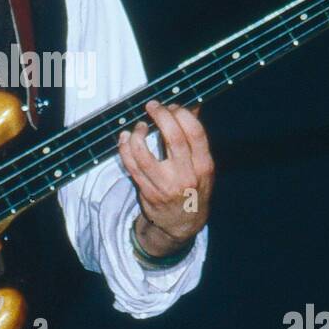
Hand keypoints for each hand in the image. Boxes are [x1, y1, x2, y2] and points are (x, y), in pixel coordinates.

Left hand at [118, 99, 214, 251]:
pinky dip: (125, 148)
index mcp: (204, 166)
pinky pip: (131, 166)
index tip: (173, 106)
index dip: (182, 114)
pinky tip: (125, 138)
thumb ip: (195, 137)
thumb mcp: (202, 166)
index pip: (195, 133)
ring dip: (138, 134)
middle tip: (152, 106)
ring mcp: (165, 186)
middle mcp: (186, 176)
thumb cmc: (194, 187)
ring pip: (145, 154)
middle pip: (174, 139)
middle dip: (161, 116)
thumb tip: (192, 105)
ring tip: (139, 126)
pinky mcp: (148, 192)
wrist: (183, 223)